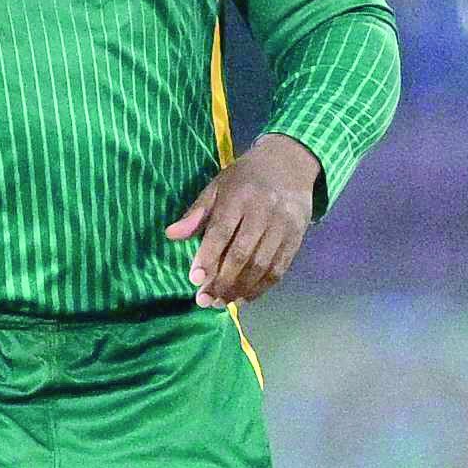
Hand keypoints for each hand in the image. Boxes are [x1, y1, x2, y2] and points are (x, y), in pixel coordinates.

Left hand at [167, 136, 321, 306]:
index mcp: (240, 196)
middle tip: (205, 300)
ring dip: (240, 289)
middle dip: (222, 281)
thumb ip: (197, 213)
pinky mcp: (296, 238)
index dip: (208, 257)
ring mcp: (283, 226)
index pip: (222, 231)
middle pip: (242, 253)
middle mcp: (264, 211)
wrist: (289, 164)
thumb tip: (171, 235)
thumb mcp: (218, 186)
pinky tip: (244, 298)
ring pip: (261, 266)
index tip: (195, 280)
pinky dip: (261, 288)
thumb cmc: (245, 177)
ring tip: (221, 302)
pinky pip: (279, 269)